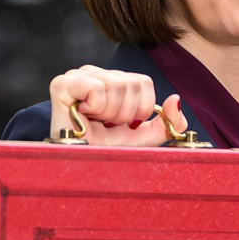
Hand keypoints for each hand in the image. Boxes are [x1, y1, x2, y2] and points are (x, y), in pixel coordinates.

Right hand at [48, 65, 187, 145]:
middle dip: (125, 114)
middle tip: (108, 125)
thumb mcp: (143, 138)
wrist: (79, 166)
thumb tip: (175, 99)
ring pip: (116, 85)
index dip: (141, 108)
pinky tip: (84, 116)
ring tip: (96, 122)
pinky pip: (96, 88)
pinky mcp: (62, 83)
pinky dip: (96, 108)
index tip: (125, 124)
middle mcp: (96, 73)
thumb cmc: (105, 150)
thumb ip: (167, 123)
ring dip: (110, 113)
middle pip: (132, 84)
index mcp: (114, 80)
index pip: (144, 81)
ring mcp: (78, 75)